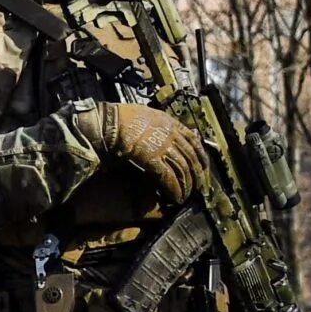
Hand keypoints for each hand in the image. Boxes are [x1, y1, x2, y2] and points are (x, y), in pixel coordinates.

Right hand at [69, 101, 209, 204]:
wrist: (107, 122)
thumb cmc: (118, 118)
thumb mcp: (144, 114)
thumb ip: (157, 124)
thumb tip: (163, 131)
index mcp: (168, 122)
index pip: (194, 140)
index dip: (201, 155)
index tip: (203, 166)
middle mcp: (169, 134)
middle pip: (191, 157)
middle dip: (197, 175)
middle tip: (198, 187)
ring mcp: (162, 146)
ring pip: (183, 169)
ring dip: (186, 185)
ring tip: (186, 196)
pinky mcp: (152, 159)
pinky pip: (169, 178)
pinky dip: (174, 190)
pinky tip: (175, 198)